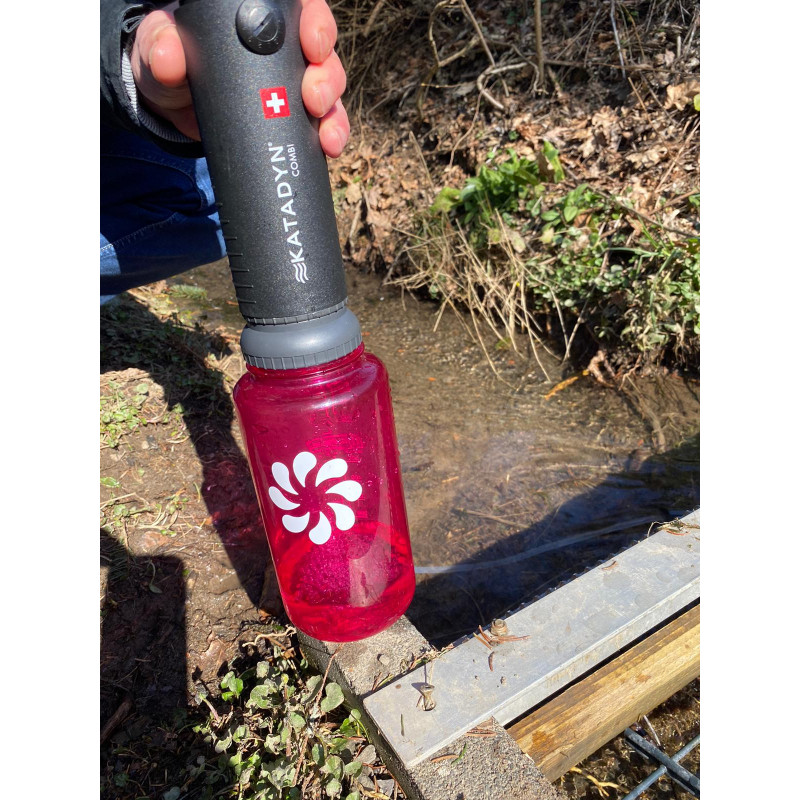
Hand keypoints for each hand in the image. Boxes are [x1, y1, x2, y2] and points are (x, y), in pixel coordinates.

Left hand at [130, 0, 349, 156]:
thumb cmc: (168, 62)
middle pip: (322, 50)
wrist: (170, 109)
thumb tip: (167, 57)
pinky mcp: (293, 117)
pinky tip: (329, 147)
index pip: (299, 9)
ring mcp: (291, 83)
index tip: (311, 43)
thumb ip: (160, 46)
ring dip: (333, 111)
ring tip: (325, 134)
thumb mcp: (158, 49)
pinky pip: (324, 123)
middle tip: (314, 97)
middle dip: (327, 74)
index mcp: (255, 16)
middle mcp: (282, 47)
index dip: (315, 22)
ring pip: (329, 88)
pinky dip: (331, 135)